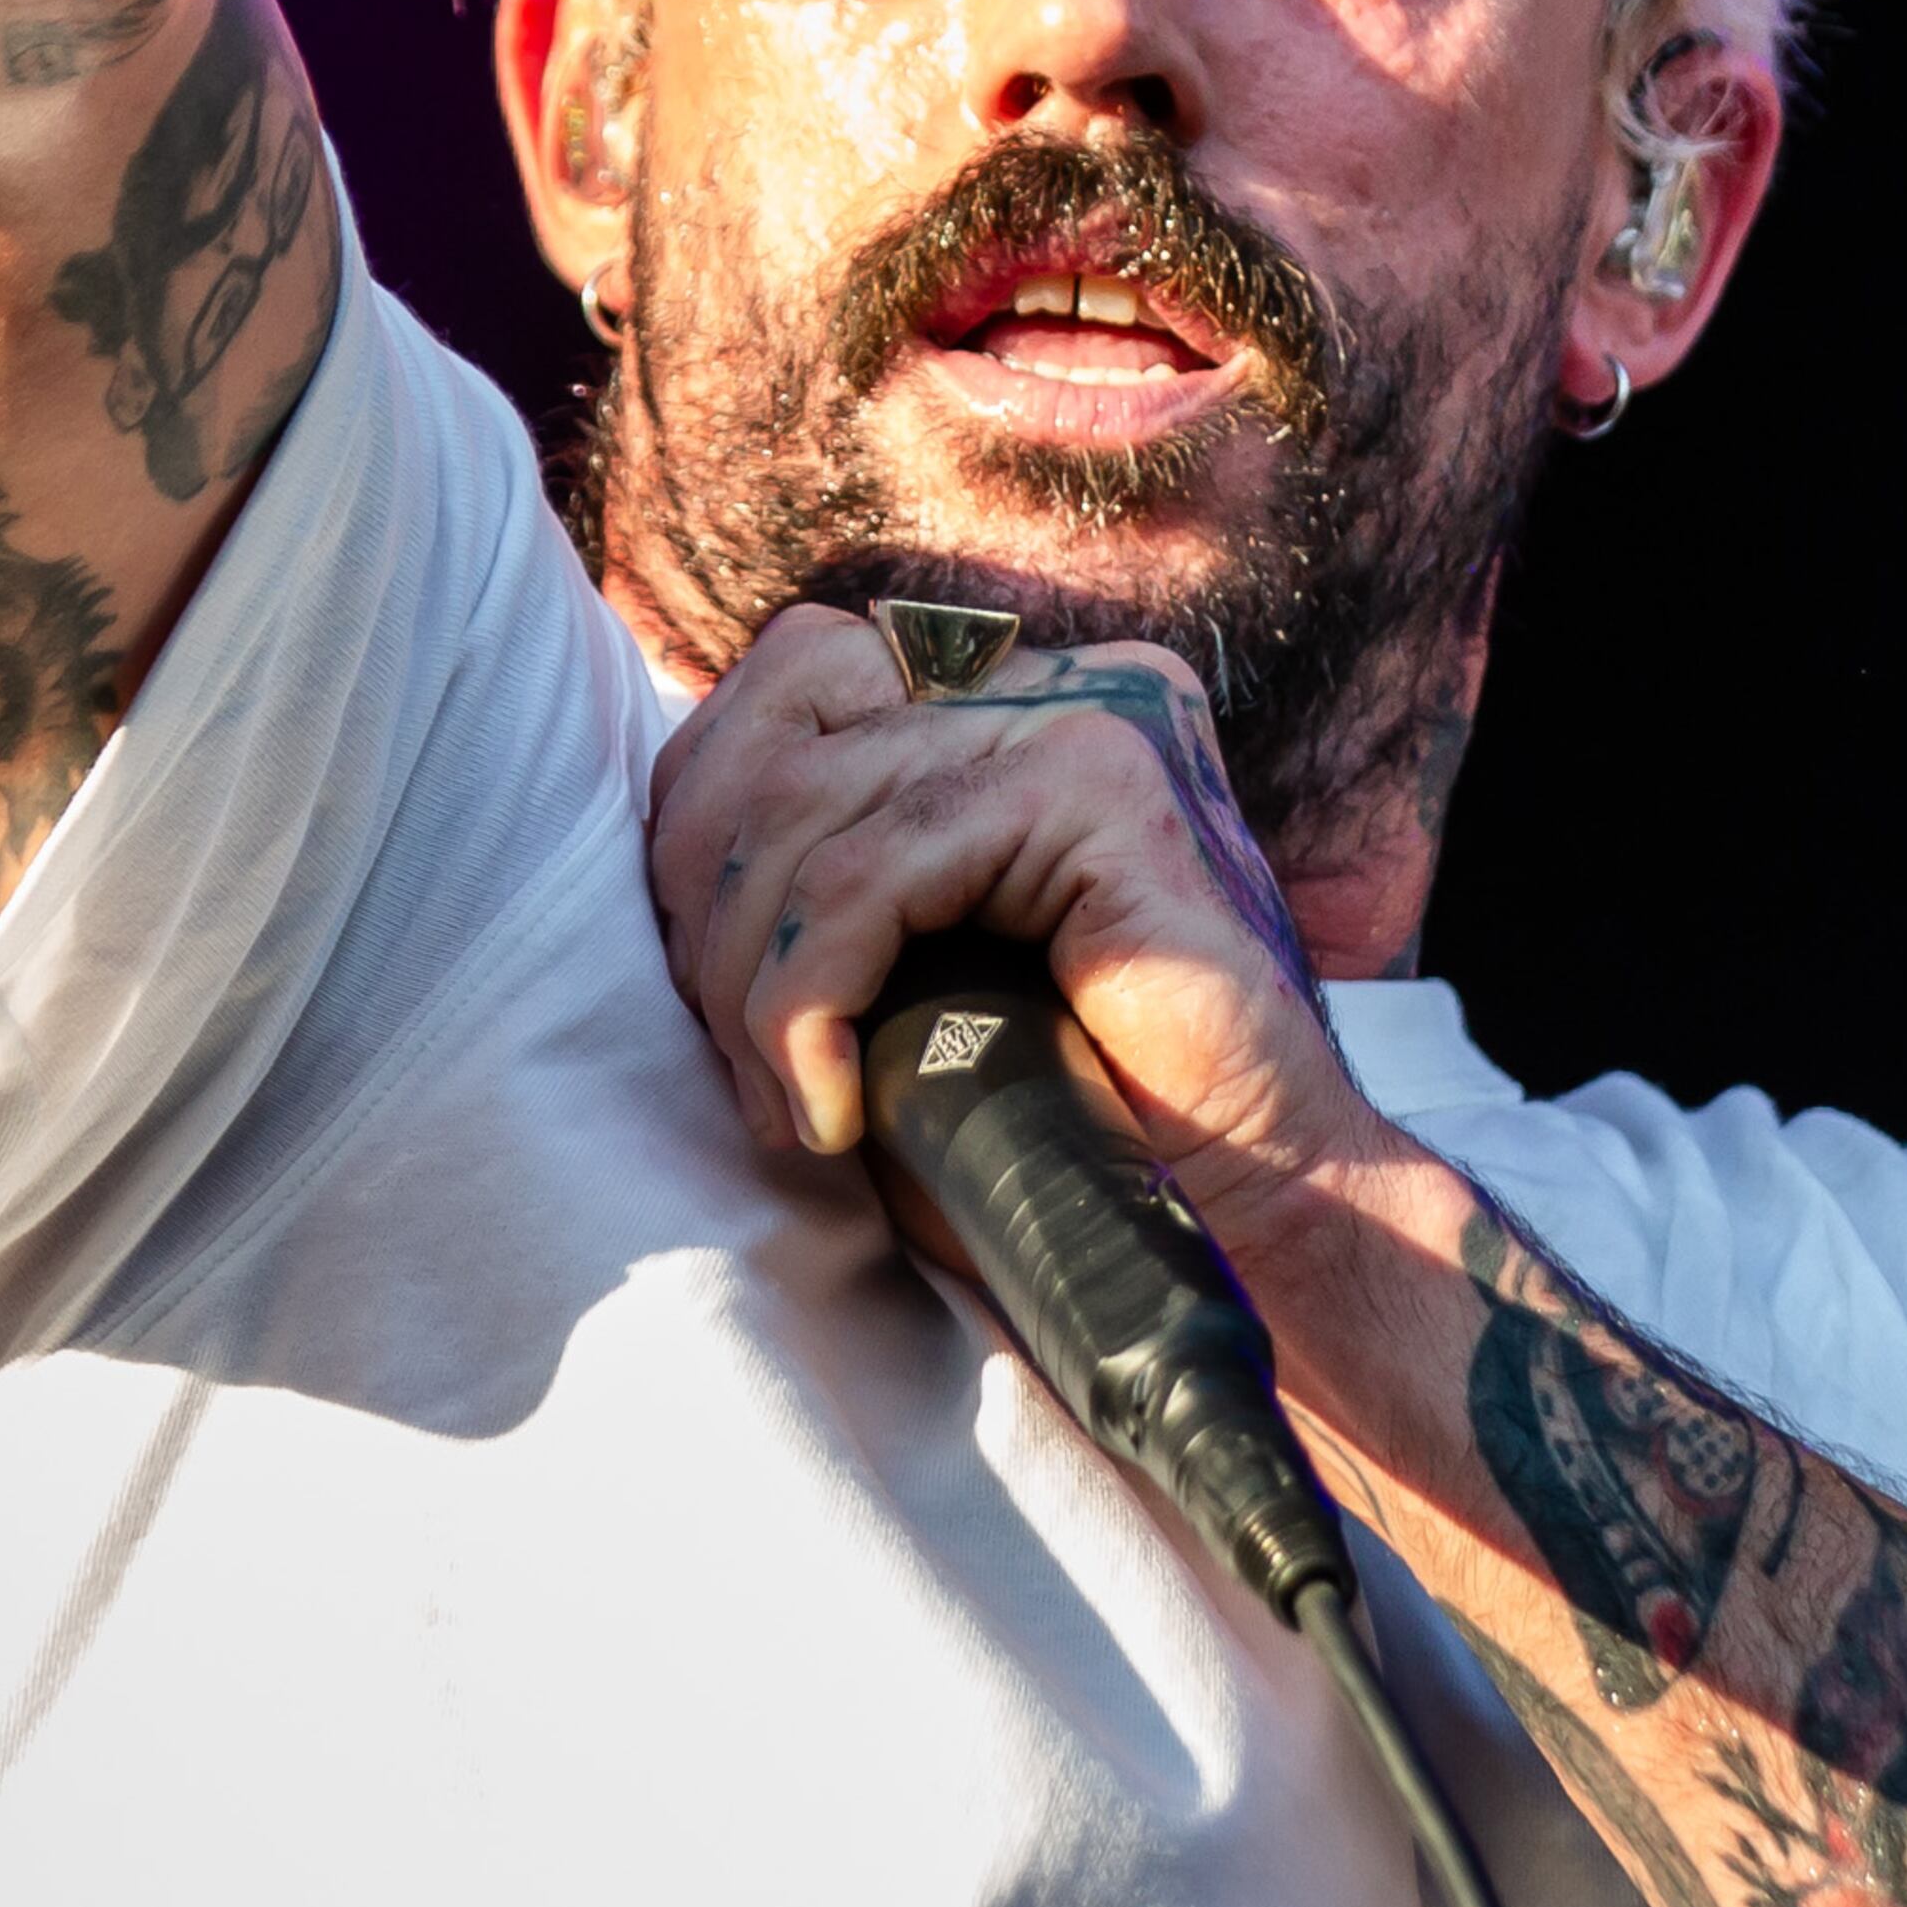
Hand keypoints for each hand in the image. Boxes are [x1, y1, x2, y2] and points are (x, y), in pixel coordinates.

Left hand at [645, 608, 1381, 1240]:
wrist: (1246, 1224)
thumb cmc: (1062, 1132)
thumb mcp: (896, 987)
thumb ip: (809, 890)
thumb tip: (660, 861)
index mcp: (1004, 705)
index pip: (789, 682)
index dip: (705, 827)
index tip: (713, 1001)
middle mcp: (1051, 682)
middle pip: (779, 711)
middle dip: (710, 903)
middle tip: (743, 1071)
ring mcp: (1084, 717)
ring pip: (808, 798)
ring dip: (753, 979)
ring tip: (792, 1107)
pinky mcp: (1100, 790)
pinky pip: (876, 869)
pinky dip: (812, 997)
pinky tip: (833, 1104)